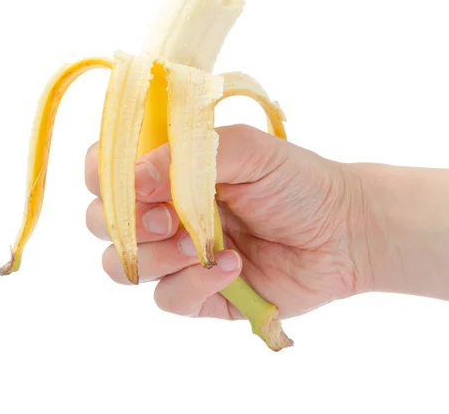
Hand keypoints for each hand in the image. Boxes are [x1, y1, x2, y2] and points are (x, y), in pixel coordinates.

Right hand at [84, 124, 372, 320]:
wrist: (343, 233)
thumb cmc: (299, 182)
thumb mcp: (248, 149)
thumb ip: (189, 154)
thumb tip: (133, 178)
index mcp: (171, 171)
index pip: (107, 171)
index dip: (104, 177)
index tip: (134, 182)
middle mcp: (168, 212)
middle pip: (104, 223)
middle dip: (128, 222)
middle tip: (170, 216)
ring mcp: (180, 256)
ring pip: (125, 266)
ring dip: (157, 256)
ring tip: (205, 244)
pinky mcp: (200, 293)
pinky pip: (167, 298)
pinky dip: (194, 284)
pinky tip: (234, 266)